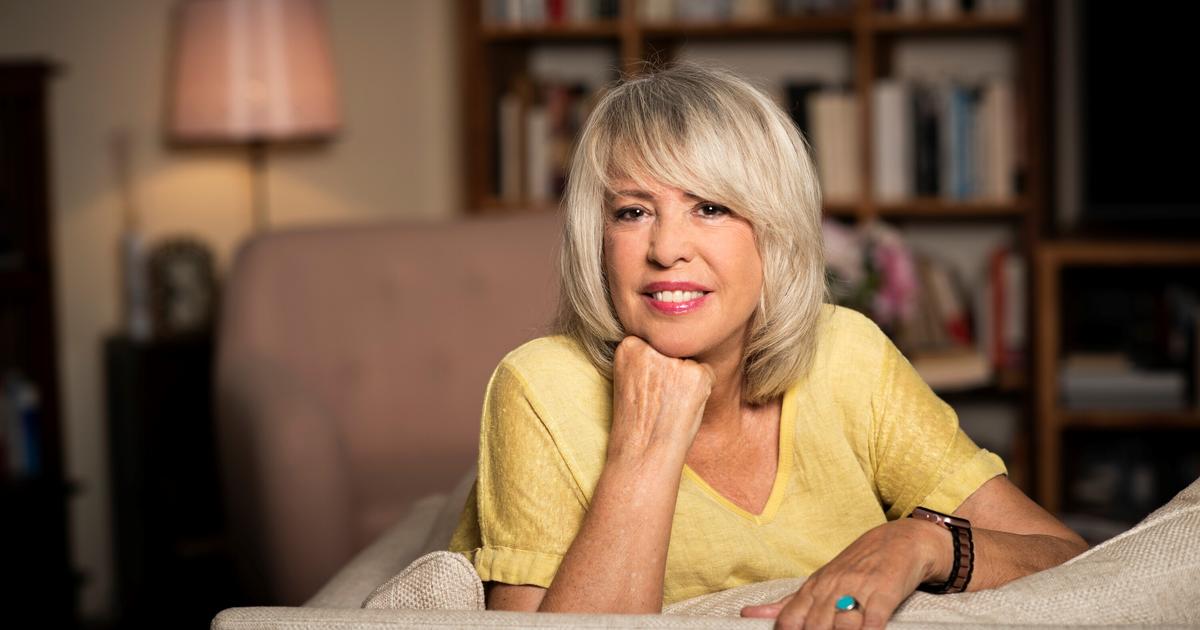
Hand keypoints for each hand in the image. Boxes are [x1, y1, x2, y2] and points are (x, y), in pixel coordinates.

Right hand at [606, 335, 715, 465]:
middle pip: (674, 349)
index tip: (645, 388)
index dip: (655, 367)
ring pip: (691, 361)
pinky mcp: (695, 375)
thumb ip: (646, 357)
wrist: (641, 453)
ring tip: (669, 405)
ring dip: (687, 381)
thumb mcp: (631, 378)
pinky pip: (707, 374)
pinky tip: (683, 408)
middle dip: (672, 371)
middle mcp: (649, 348)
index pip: (656, 343)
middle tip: (658, 399)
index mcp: (628, 345)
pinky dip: (701, 391)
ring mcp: (673, 361)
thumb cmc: (636, 420)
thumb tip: (677, 339)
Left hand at [740, 518, 948, 629]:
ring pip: (842, 624)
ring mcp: (859, 588)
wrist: (899, 540)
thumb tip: (747, 614)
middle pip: (814, 627)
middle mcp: (833, 588)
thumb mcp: (819, 582)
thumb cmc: (855, 567)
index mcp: (814, 588)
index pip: (790, 620)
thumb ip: (787, 604)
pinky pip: (873, 618)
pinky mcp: (885, 591)